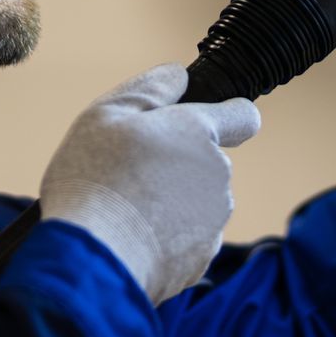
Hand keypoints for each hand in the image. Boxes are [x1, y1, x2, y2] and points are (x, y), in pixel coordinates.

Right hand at [39, 64, 261, 303]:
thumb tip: (178, 76)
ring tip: (125, 213)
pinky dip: (165, 240)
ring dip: (170, 205)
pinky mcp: (201, 260)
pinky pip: (186, 241)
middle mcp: (217, 175)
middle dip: (177, 167)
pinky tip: (131, 241)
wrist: (93, 258)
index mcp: (198, 132)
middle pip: (204, 164)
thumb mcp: (107, 114)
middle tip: (129, 176)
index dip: (228, 116)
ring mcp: (213, 220)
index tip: (205, 124)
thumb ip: (150, 89)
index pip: (242, 116)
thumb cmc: (95, 179)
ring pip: (195, 204)